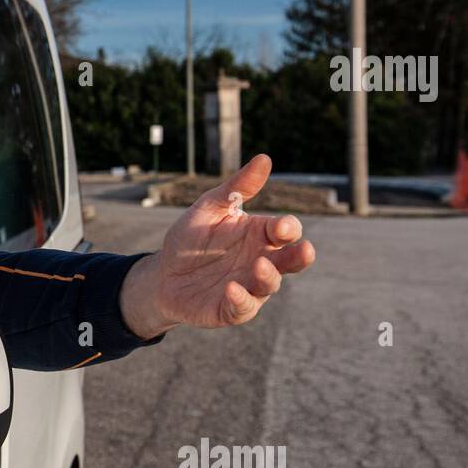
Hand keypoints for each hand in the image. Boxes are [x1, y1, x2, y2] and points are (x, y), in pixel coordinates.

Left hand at [120, 154, 314, 336]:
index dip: (287, 228)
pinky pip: (243, 308)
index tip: (280, 227)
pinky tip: (232, 289)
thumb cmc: (190, 238)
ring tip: (259, 267)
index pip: (286, 231)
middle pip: (291, 260)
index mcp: (260, 235)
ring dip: (268, 277)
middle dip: (299, 256)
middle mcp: (261, 261)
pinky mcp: (231, 309)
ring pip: (270, 285)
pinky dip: (240, 300)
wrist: (163, 273)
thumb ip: (236, 188)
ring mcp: (249, 287)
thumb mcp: (209, 208)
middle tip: (305, 251)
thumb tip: (265, 158)